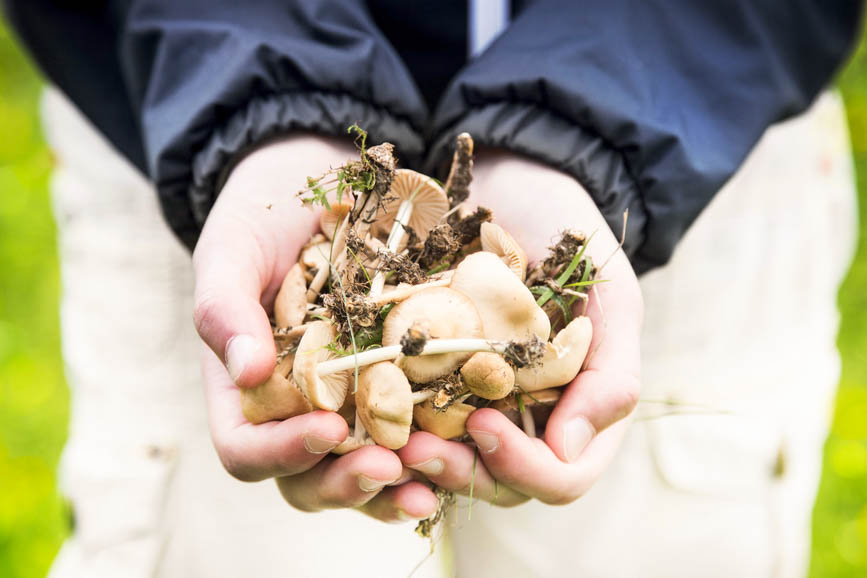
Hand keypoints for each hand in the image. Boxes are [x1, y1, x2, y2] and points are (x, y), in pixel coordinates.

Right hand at [193, 135, 436, 520]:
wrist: (313, 189)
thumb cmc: (259, 223)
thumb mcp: (232, 252)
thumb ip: (224, 308)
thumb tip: (246, 373)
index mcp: (247, 394)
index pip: (247, 450)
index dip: (281, 453)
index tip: (328, 429)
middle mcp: (297, 412)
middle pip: (310, 480)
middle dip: (347, 482)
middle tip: (391, 467)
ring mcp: (350, 405)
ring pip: (365, 471)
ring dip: (397, 486)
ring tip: (436, 476)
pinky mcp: (398, 386)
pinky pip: (414, 432)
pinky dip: (438, 446)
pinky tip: (471, 439)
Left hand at [398, 150, 642, 505]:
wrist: (510, 177)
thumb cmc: (569, 231)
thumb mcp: (608, 295)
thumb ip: (608, 374)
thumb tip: (570, 449)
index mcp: (571, 409)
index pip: (558, 475)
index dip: (524, 467)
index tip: (485, 423)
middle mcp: (518, 416)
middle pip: (494, 481)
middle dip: (457, 473)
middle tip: (413, 452)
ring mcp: (466, 398)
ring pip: (441, 463)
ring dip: (409, 466)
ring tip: (378, 445)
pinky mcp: (417, 373)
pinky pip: (398, 417)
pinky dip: (378, 428)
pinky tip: (351, 418)